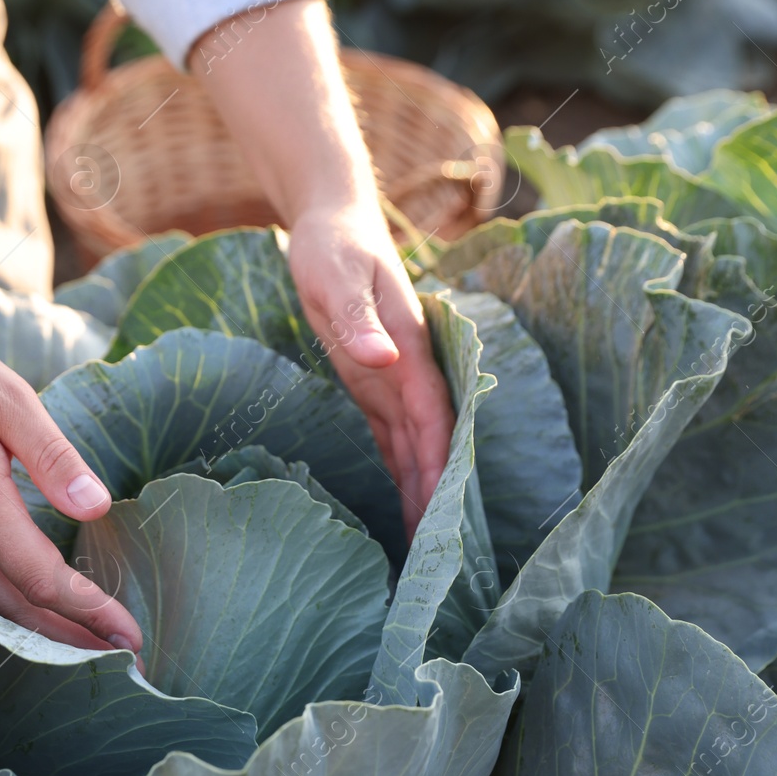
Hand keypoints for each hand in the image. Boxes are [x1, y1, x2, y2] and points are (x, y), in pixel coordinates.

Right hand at [0, 309, 143, 653]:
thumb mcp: (9, 399)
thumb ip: (53, 457)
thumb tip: (96, 509)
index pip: (42, 579)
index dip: (89, 611)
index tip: (130, 635)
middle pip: (15, 612)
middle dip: (69, 642)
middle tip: (121, 661)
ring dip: (37, 637)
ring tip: (84, 653)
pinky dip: (2, 617)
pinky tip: (28, 622)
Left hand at [287, 201, 454, 536]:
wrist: (331, 219)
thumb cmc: (332, 245)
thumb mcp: (335, 275)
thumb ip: (358, 320)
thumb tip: (384, 361)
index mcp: (410, 347)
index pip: (432, 416)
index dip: (440, 461)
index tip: (445, 507)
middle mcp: (408, 370)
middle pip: (431, 443)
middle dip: (436, 495)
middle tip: (439, 556)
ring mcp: (392, 380)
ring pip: (415, 448)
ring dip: (422, 493)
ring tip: (425, 550)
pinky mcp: (373, 385)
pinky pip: (393, 440)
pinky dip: (402, 475)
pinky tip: (408, 511)